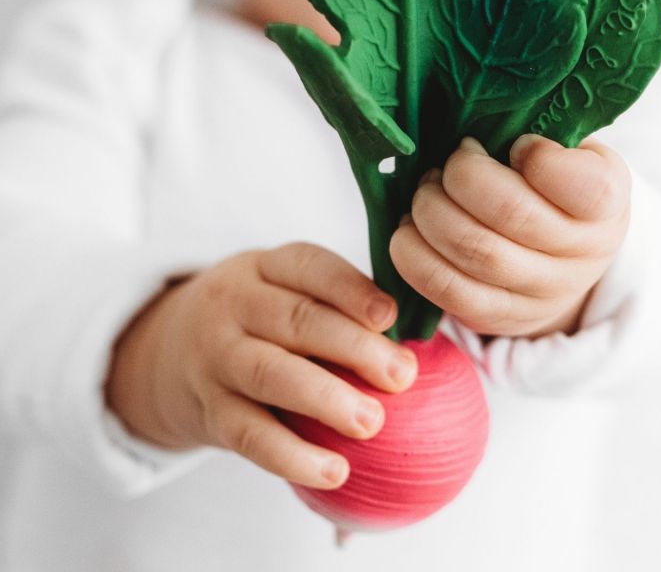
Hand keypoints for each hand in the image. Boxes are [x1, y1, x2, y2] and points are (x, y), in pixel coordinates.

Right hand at [105, 244, 417, 489]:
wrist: (167, 351)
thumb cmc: (257, 319)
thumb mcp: (281, 290)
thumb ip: (333, 304)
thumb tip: (415, 341)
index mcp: (264, 267)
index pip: (308, 267)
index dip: (351, 289)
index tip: (391, 316)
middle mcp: (235, 305)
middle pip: (296, 320)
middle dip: (353, 347)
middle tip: (401, 375)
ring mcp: (217, 357)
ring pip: (270, 374)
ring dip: (325, 398)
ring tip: (372, 422)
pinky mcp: (209, 412)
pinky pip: (249, 435)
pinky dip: (292, 456)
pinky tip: (334, 471)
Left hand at [390, 135, 630, 338]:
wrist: (564, 264)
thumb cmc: (556, 190)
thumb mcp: (571, 153)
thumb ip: (543, 133)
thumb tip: (478, 111)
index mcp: (606, 205)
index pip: (584, 186)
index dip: (537, 156)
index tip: (518, 145)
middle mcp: (581, 256)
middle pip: (510, 212)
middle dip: (462, 176)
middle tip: (450, 163)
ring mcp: (540, 293)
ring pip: (472, 250)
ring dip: (430, 210)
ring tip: (426, 191)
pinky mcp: (496, 316)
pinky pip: (446, 289)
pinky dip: (413, 252)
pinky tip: (409, 228)